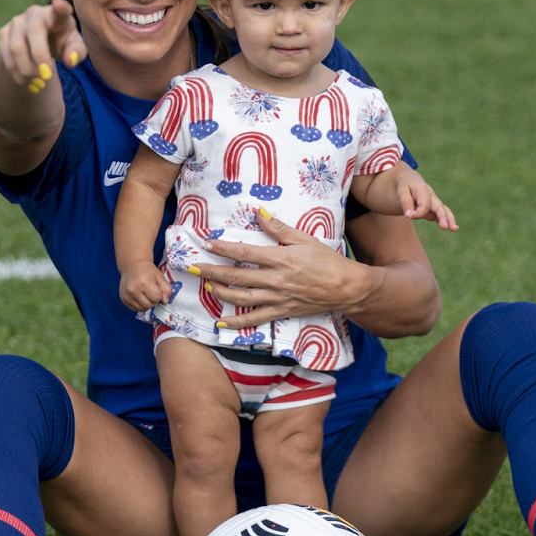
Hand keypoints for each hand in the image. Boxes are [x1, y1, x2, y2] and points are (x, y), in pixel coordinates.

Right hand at [0, 0, 87, 94]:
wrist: (39, 43)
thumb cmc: (62, 41)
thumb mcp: (75, 47)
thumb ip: (77, 52)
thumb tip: (69, 60)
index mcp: (57, 14)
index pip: (60, 8)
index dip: (60, 7)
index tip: (59, 4)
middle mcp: (35, 13)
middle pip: (34, 33)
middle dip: (40, 57)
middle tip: (47, 78)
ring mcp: (16, 21)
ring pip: (17, 47)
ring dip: (27, 69)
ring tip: (38, 84)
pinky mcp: (3, 32)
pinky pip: (5, 54)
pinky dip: (15, 71)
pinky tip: (26, 82)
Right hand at [119, 260, 171, 311]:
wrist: (132, 266)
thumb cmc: (147, 271)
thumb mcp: (160, 277)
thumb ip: (166, 289)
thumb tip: (165, 301)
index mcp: (144, 283)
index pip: (156, 298)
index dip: (159, 295)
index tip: (156, 288)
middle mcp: (133, 290)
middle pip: (149, 305)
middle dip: (152, 300)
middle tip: (150, 291)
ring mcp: (127, 296)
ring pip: (142, 309)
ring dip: (146, 304)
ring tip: (145, 294)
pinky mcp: (123, 299)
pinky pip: (135, 309)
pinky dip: (140, 305)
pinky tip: (139, 297)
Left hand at [196, 211, 373, 329]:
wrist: (345, 287)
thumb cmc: (326, 260)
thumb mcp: (304, 238)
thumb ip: (278, 227)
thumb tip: (258, 212)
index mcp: (279, 258)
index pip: (243, 252)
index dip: (222, 248)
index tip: (206, 243)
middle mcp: (274, 280)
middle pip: (236, 276)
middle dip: (210, 271)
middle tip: (191, 268)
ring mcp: (277, 298)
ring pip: (241, 298)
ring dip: (220, 293)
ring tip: (206, 287)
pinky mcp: (281, 312)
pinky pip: (255, 319)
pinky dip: (236, 322)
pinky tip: (220, 322)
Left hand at [396, 172, 458, 230]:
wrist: (410, 180)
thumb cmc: (405, 186)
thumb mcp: (401, 191)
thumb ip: (405, 202)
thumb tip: (409, 215)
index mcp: (423, 190)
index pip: (425, 204)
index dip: (418, 213)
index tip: (409, 216)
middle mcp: (432, 196)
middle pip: (439, 207)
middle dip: (442, 217)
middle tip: (444, 226)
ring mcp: (435, 202)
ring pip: (444, 211)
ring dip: (449, 220)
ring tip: (454, 229)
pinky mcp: (435, 208)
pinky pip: (443, 213)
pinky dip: (448, 220)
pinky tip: (453, 228)